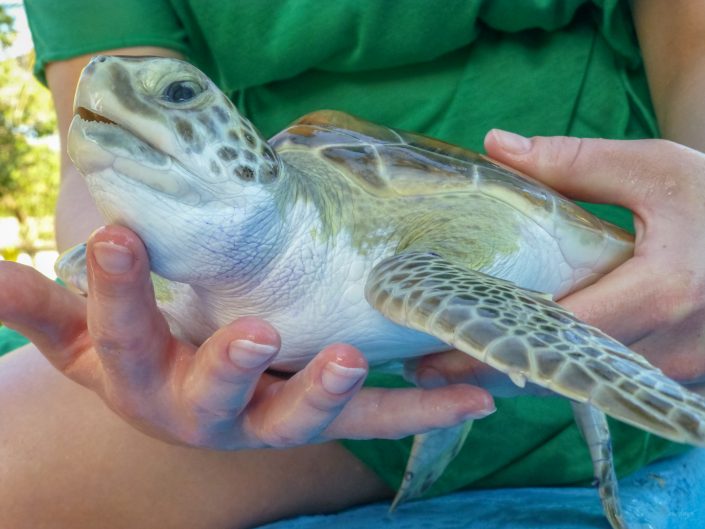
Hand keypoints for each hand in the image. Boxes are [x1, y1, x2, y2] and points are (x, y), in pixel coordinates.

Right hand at [0, 225, 493, 448]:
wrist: (181, 402)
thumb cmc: (138, 358)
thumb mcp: (84, 338)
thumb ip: (44, 308)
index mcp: (144, 382)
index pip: (119, 338)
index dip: (114, 294)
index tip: (116, 235)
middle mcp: (210, 412)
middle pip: (216, 396)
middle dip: (230, 366)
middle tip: (255, 334)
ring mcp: (273, 420)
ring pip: (303, 417)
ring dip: (335, 391)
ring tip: (355, 358)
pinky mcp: (329, 418)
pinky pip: (379, 418)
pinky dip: (425, 406)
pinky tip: (475, 393)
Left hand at [416, 132, 704, 390]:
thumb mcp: (656, 169)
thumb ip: (575, 162)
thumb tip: (494, 145)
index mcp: (666, 289)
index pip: (558, 325)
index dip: (494, 336)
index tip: (435, 344)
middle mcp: (671, 343)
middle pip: (562, 366)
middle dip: (493, 366)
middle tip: (430, 362)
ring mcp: (675, 366)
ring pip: (580, 382)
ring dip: (519, 373)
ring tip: (456, 362)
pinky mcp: (673, 372)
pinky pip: (600, 380)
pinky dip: (555, 372)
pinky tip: (515, 357)